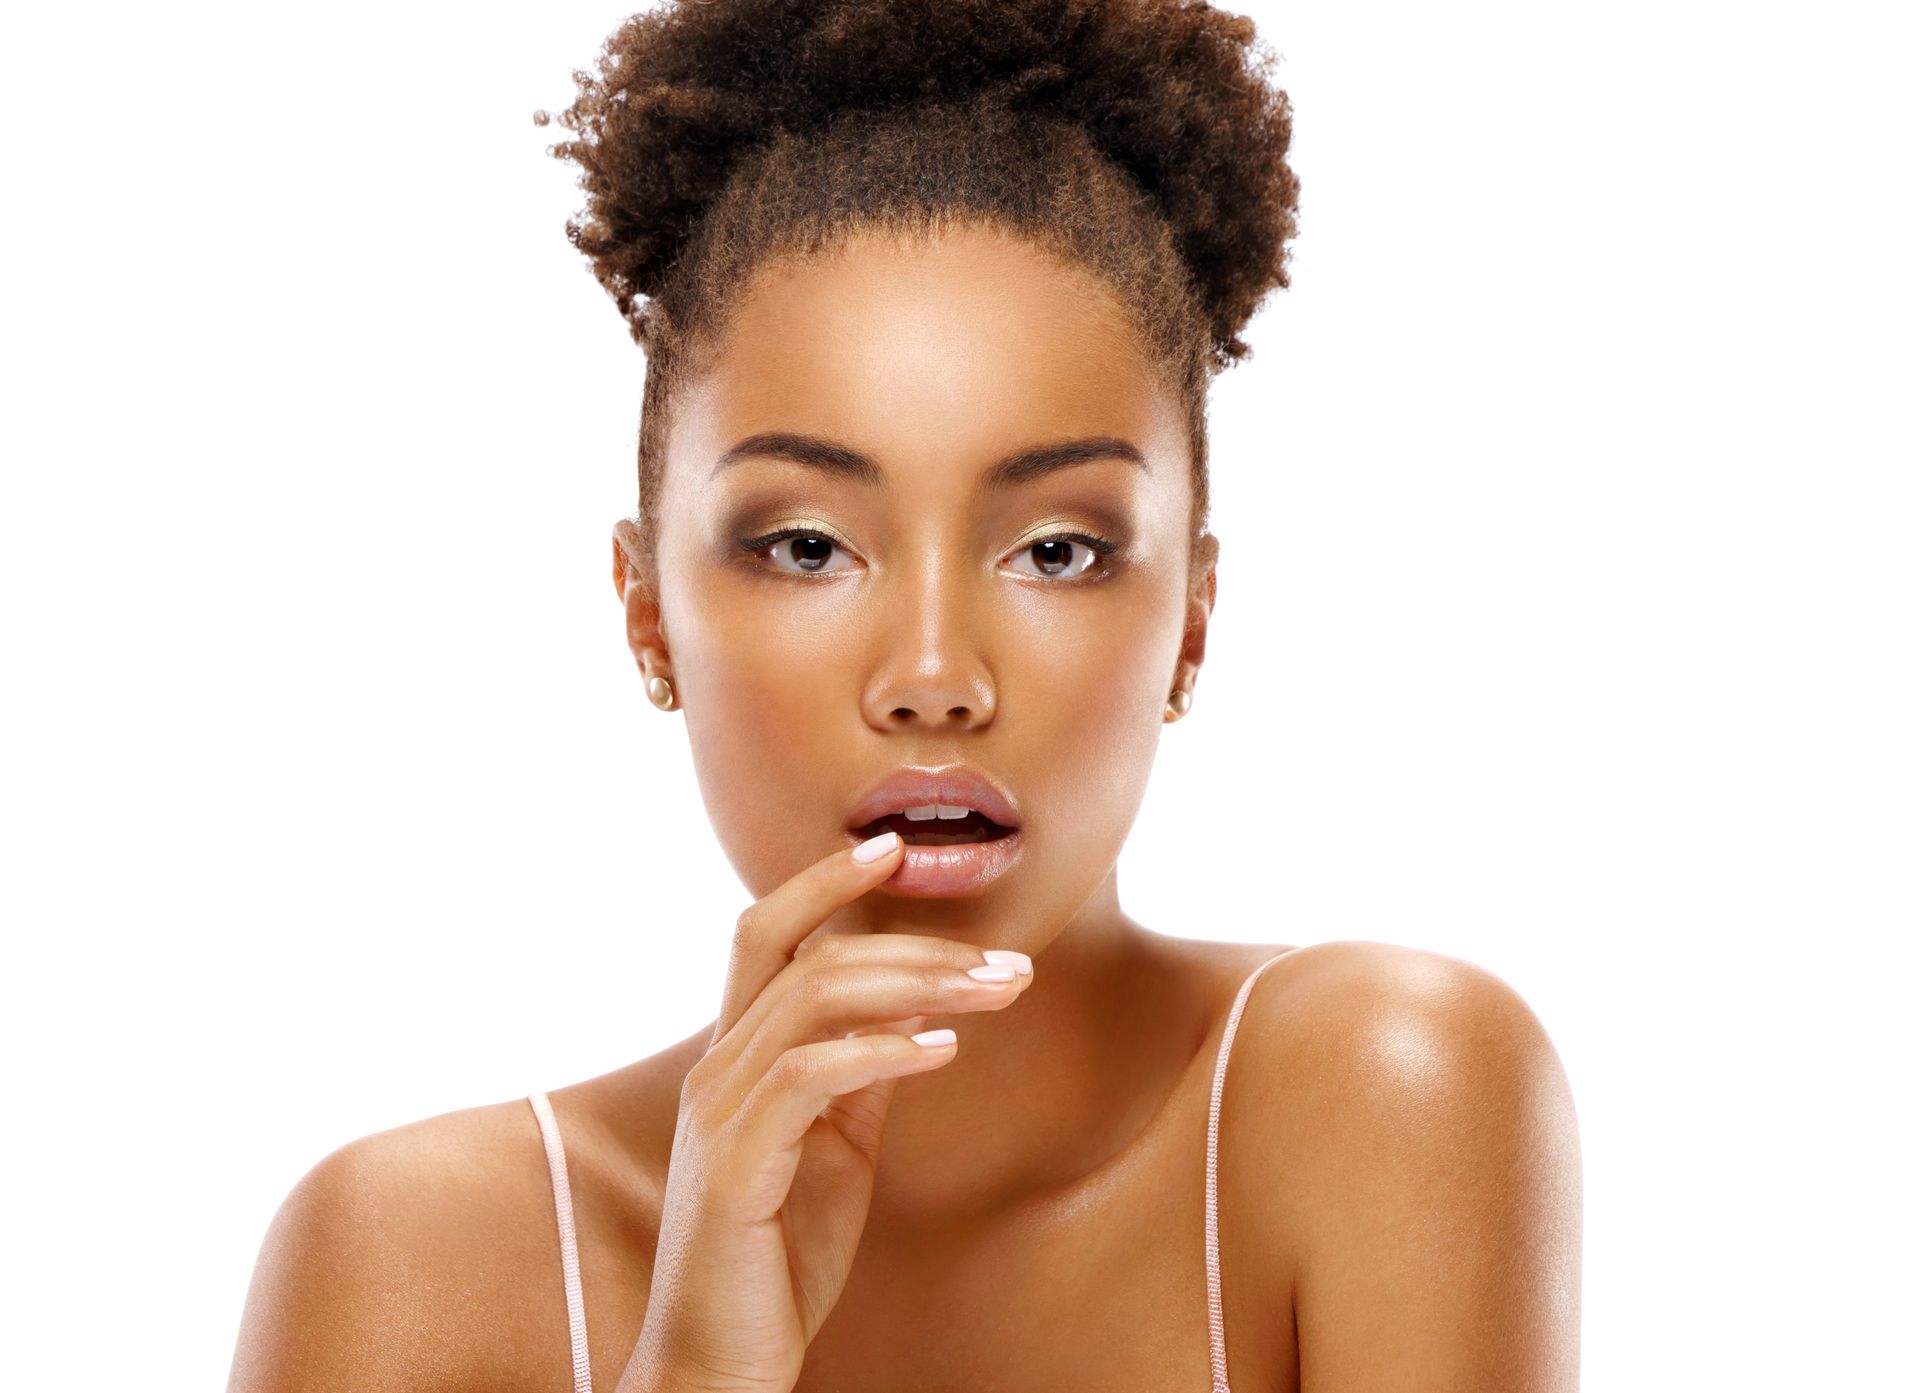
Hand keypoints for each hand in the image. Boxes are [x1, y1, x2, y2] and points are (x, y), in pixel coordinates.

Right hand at [613, 830, 1033, 1392]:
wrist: (717, 1362)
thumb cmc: (777, 1257)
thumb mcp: (834, 1149)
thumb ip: (858, 1077)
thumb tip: (916, 1015)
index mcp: (736, 1058)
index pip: (766, 934)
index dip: (824, 882)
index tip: (894, 848)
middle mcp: (717, 1069)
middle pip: (801, 952)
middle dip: (912, 941)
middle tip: (1007, 960)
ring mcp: (720, 1113)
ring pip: (812, 998)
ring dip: (917, 985)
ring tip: (997, 993)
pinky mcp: (736, 1166)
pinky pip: (809, 1077)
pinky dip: (882, 1050)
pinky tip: (944, 1051)